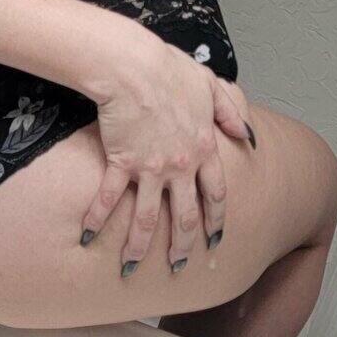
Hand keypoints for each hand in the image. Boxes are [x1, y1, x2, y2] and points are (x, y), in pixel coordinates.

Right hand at [81, 31, 255, 274]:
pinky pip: (107, 198)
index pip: (214, 193)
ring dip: (139, 246)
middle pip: (184, 215)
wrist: (134, 67)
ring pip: (146, 218)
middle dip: (182, 245)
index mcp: (203, 148)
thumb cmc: (170, 69)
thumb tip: (248, 135)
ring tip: (131, 269)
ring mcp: (150, 168)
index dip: (216, 219)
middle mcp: (180, 165)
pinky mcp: (121, 162)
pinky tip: (87, 238)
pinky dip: (96, 219)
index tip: (215, 239)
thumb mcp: (212, 86)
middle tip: (178, 266)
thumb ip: (231, 112)